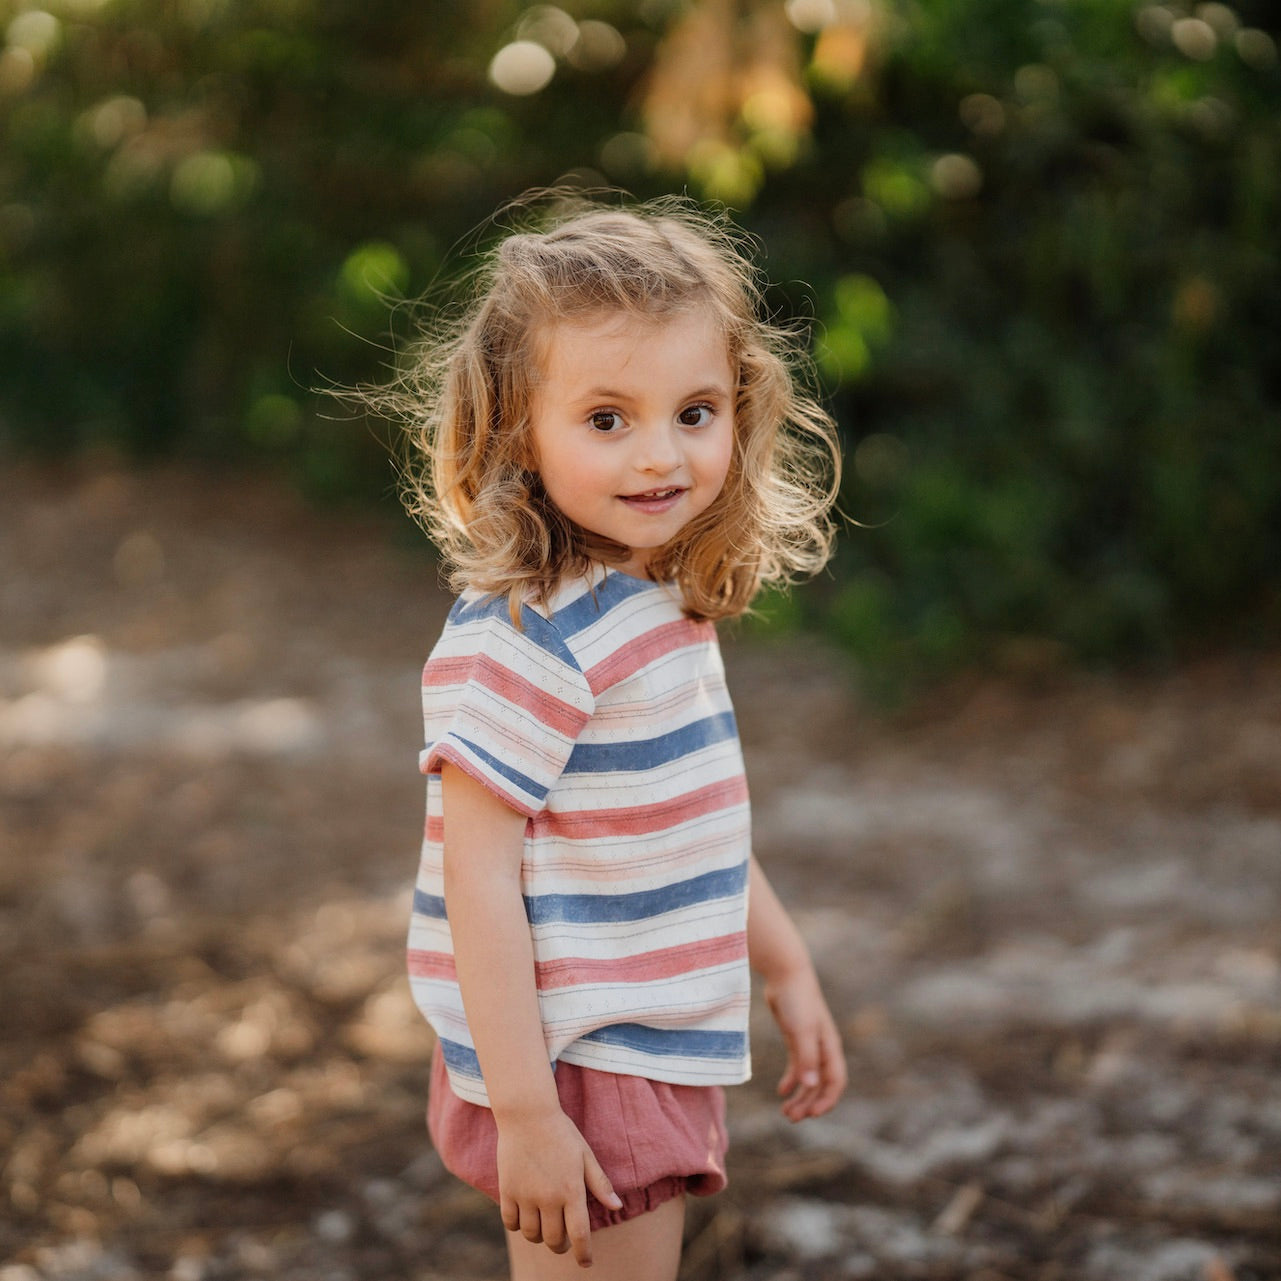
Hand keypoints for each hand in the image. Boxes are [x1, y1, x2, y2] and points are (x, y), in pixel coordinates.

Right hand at [496, 1106, 622, 1267]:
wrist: (527, 1114)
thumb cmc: (561, 1133)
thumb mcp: (585, 1155)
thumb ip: (600, 1183)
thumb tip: (616, 1206)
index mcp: (572, 1190)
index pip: (579, 1234)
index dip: (584, 1254)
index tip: (586, 1263)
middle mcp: (549, 1197)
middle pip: (554, 1240)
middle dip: (561, 1246)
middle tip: (564, 1240)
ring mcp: (526, 1195)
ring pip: (532, 1235)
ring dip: (539, 1236)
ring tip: (545, 1225)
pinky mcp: (507, 1191)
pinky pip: (511, 1223)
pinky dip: (518, 1225)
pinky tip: (525, 1216)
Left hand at [763, 964, 847, 1121]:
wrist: (786, 973)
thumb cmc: (797, 1000)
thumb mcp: (801, 1031)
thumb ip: (806, 1058)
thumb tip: (811, 1086)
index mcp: (830, 1047)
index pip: (836, 1081)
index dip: (826, 1100)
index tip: (811, 1114)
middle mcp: (823, 1047)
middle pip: (821, 1084)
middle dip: (809, 1103)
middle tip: (791, 1118)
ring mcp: (809, 1042)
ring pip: (809, 1077)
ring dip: (800, 1096)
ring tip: (786, 1111)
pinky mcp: (796, 1037)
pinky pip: (797, 1065)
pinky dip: (791, 1080)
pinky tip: (781, 1091)